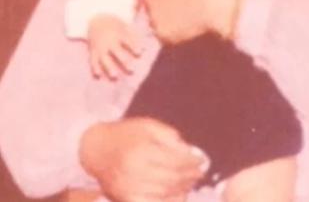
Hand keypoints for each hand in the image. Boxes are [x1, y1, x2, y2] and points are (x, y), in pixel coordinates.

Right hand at [79, 117, 204, 201]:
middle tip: (199, 173)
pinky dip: (167, 201)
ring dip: (181, 188)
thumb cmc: (126, 135)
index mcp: (141, 151)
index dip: (193, 162)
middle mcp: (133, 171)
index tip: (202, 160)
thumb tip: (191, 153)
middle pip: (172, 178)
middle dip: (190, 176)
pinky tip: (177, 195)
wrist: (95, 149)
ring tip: (189, 182)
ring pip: (164, 192)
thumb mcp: (149, 126)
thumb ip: (171, 138)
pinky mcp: (124, 198)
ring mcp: (127, 187)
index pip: (175, 160)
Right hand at [87, 15, 142, 79]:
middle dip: (124, 61)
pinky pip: (93, 60)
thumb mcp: (125, 26)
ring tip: (115, 76)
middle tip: (131, 70)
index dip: (134, 46)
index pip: (127, 41)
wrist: (96, 19)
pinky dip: (95, 67)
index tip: (140, 53)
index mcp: (118, 34)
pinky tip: (98, 75)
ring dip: (109, 68)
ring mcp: (100, 47)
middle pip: (117, 52)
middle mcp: (109, 42)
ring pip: (104, 58)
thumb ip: (134, 36)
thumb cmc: (115, 25)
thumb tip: (145, 47)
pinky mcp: (93, 51)